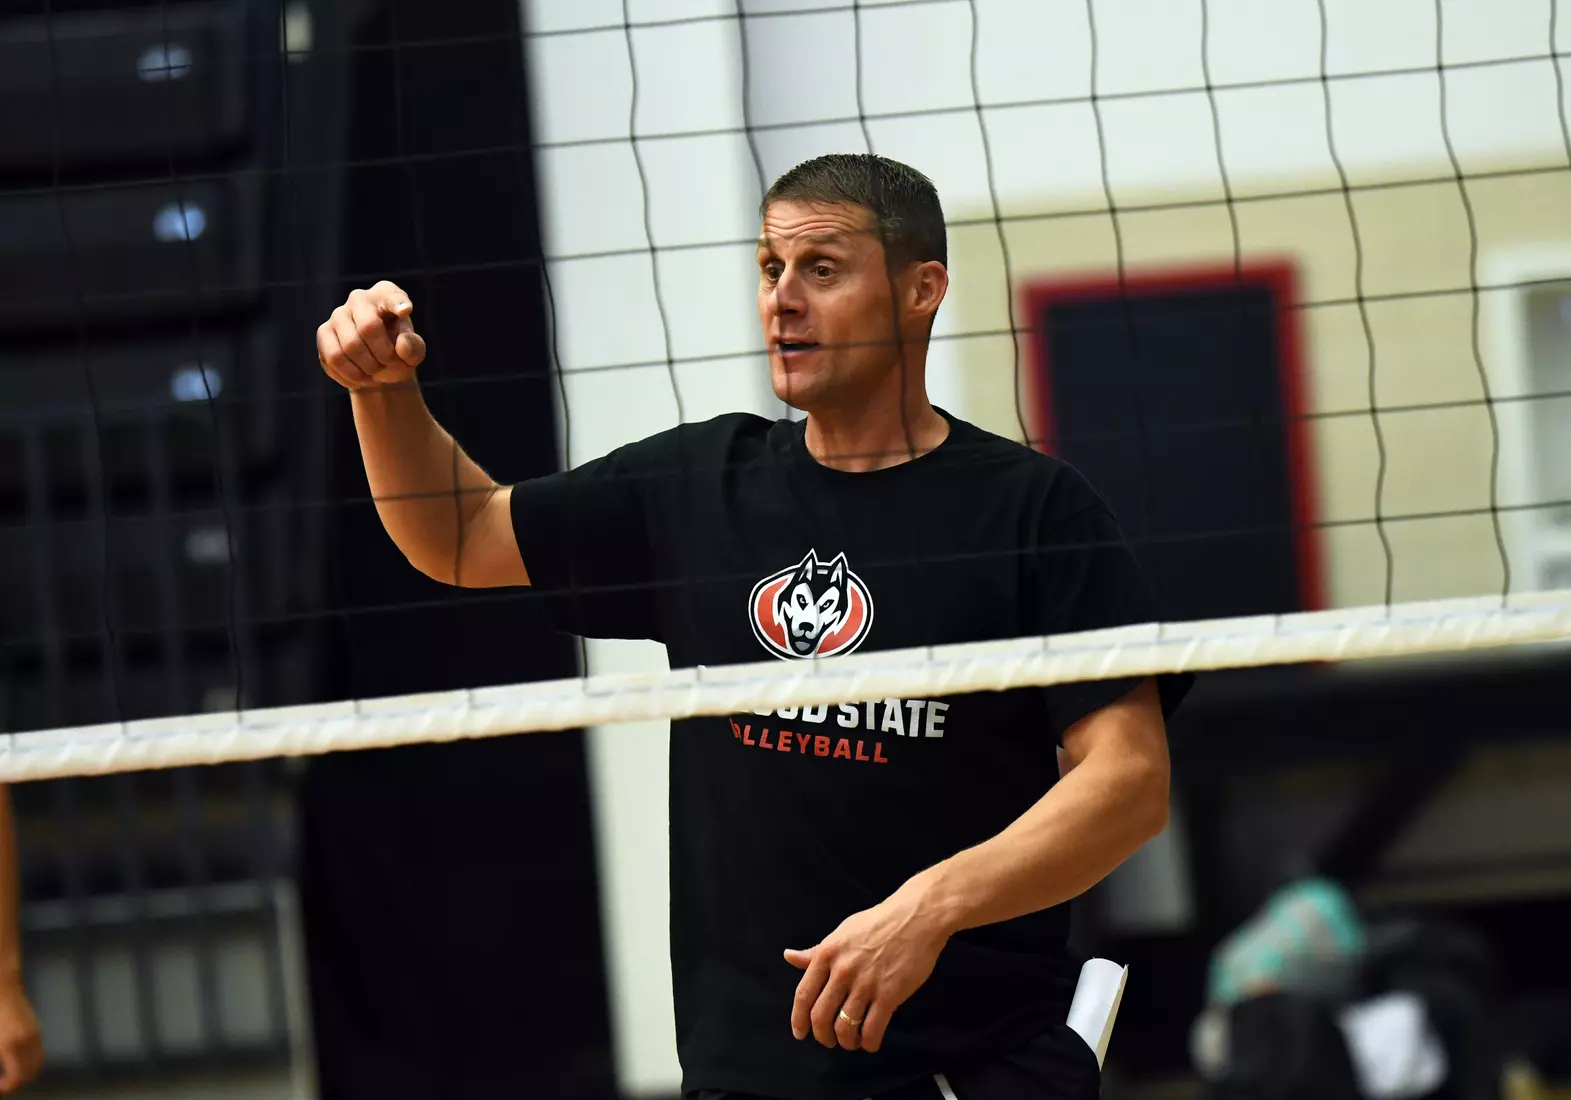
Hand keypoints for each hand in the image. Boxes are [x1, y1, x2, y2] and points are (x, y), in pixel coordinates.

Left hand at [0, 979, 41, 1092]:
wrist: (2, 988)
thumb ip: (1, 1056)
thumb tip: (3, 1072)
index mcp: (10, 1046)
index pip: (17, 1077)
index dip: (9, 1087)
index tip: (1, 1088)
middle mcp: (27, 1042)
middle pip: (31, 1072)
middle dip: (20, 1083)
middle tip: (6, 1085)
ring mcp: (34, 1034)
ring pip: (38, 1062)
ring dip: (28, 1073)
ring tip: (13, 1075)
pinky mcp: (36, 1029)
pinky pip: (39, 1052)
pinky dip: (32, 1061)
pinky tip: (18, 1061)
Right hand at [317, 281, 426, 389]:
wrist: (376, 364)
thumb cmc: (398, 351)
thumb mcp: (414, 351)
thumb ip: (414, 347)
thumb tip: (402, 347)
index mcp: (386, 295)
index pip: (391, 297)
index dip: (397, 303)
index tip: (405, 309)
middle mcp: (359, 298)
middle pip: (368, 328)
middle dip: (383, 355)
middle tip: (390, 365)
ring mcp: (338, 314)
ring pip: (349, 346)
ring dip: (367, 368)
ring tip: (376, 372)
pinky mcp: (323, 333)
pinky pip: (334, 358)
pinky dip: (351, 375)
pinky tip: (362, 377)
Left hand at [784, 876, 952, 1053]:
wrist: (915, 917)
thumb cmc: (877, 923)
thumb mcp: (841, 933)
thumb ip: (815, 951)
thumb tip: (789, 956)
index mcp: (827, 954)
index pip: (803, 995)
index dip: (798, 1019)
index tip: (799, 1034)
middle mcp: (842, 970)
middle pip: (820, 1016)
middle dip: (822, 1036)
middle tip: (828, 1041)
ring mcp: (866, 983)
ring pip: (845, 1027)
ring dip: (846, 1042)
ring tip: (852, 1041)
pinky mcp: (889, 994)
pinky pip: (872, 1029)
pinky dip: (869, 1043)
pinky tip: (871, 1042)